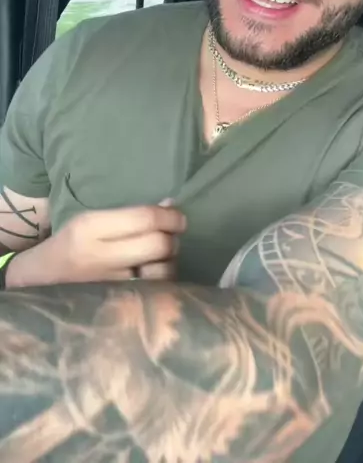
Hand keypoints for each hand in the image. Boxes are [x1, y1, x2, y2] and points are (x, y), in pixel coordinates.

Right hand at [6, 203, 186, 287]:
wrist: (36, 282)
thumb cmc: (70, 246)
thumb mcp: (91, 221)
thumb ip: (130, 215)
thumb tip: (172, 206)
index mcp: (91, 227)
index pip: (145, 218)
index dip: (171, 217)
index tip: (179, 218)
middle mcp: (99, 256)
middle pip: (158, 245)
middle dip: (173, 239)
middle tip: (172, 237)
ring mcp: (107, 285)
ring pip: (160, 272)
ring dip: (170, 263)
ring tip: (162, 258)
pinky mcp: (115, 305)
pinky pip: (153, 293)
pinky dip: (161, 283)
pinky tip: (155, 276)